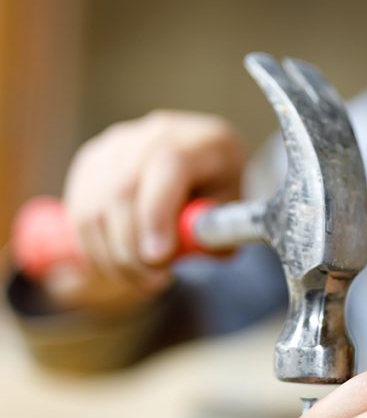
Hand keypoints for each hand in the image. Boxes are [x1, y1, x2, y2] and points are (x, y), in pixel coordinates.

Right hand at [43, 110, 245, 310]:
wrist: (200, 159)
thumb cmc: (219, 186)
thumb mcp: (234, 206)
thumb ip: (219, 228)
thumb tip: (202, 249)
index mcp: (198, 140)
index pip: (167, 166)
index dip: (157, 214)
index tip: (159, 258)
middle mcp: (151, 134)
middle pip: (123, 191)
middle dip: (133, 249)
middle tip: (154, 282)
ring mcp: (114, 147)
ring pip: (94, 208)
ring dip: (112, 257)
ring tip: (142, 281)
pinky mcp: (90, 164)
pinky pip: (80, 214)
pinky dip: (95, 249)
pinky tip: (120, 267)